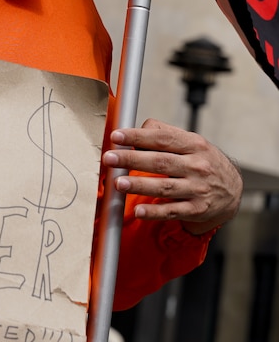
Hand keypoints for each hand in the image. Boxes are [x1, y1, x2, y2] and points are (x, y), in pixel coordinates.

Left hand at [101, 118, 242, 235]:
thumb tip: (135, 129)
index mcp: (194, 145)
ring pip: (165, 187)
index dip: (138, 136)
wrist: (232, 190)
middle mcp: (197, 166)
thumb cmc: (201, 161)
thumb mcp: (190, 142)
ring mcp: (198, 189)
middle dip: (132, 160)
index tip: (116, 136)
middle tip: (109, 158)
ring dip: (140, 185)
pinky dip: (155, 212)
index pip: (163, 138)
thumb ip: (163, 132)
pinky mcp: (196, 209)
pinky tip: (138, 211)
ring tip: (118, 183)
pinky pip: (173, 211)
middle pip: (160, 162)